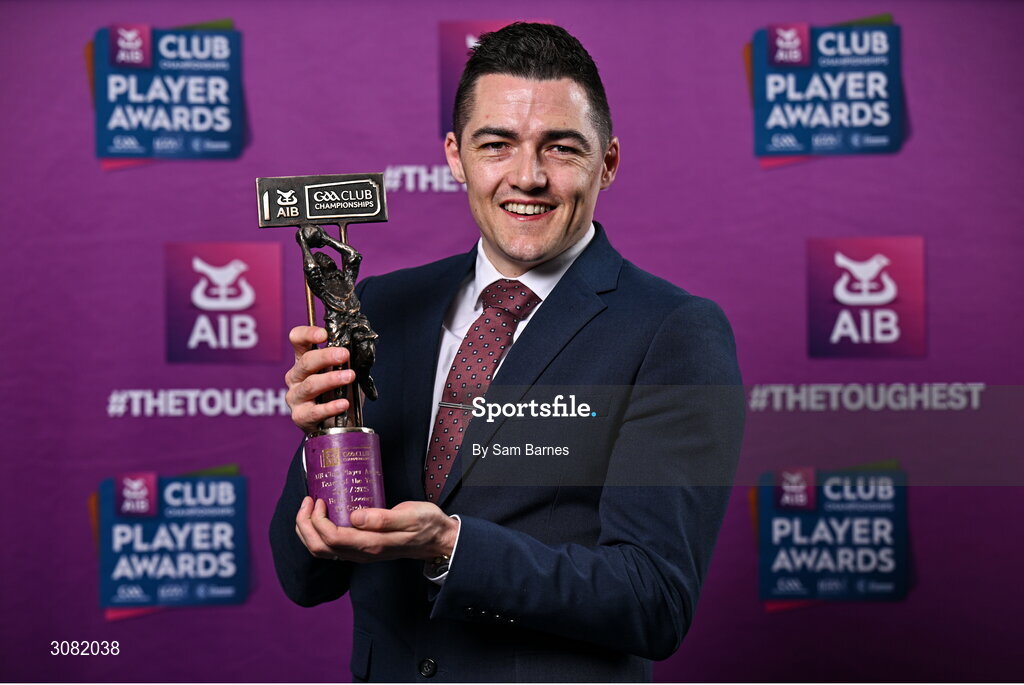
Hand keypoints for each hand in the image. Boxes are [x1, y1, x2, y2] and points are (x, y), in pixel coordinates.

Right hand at [285, 326, 354, 431]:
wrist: (339, 425)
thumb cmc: (341, 394)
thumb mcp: (348, 372)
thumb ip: (351, 360)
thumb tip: (360, 346)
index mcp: (304, 360)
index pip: (297, 340)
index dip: (308, 334)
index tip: (324, 334)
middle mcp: (295, 376)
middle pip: (306, 361)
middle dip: (326, 356)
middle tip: (344, 355)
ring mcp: (295, 397)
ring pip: (310, 385)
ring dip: (331, 379)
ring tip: (350, 376)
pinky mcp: (300, 416)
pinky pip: (315, 411)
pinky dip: (331, 407)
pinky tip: (344, 403)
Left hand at [295, 497, 459, 562]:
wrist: (439, 540)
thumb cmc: (427, 524)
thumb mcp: (411, 516)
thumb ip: (383, 518)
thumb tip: (355, 517)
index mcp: (371, 544)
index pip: (331, 538)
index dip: (317, 520)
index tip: (319, 499)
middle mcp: (362, 553)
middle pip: (320, 548)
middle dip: (305, 525)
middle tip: (308, 501)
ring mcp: (361, 554)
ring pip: (322, 551)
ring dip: (308, 531)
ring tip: (310, 508)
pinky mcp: (362, 549)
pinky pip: (331, 548)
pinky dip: (319, 534)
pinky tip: (323, 517)